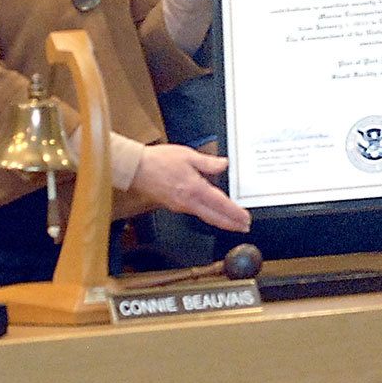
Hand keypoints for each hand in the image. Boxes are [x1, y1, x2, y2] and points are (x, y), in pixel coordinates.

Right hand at [131, 142, 250, 231]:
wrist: (135, 169)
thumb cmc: (158, 160)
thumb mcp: (188, 155)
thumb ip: (208, 162)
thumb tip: (224, 164)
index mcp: (194, 189)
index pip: (220, 205)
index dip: (235, 213)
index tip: (245, 218)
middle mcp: (188, 202)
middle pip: (214, 218)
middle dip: (231, 224)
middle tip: (244, 227)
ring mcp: (180, 206)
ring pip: (205, 217)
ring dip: (221, 221)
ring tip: (233, 222)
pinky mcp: (173, 206)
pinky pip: (196, 213)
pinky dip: (208, 215)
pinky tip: (212, 212)